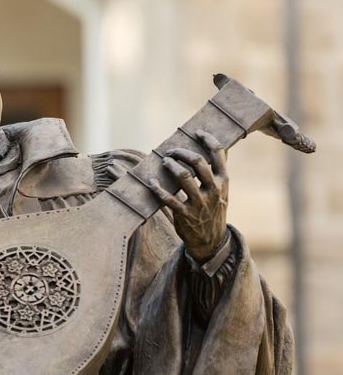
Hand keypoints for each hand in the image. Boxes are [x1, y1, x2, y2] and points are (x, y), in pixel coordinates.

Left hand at [148, 130, 228, 260]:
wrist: (211, 241)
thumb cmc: (213, 210)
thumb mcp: (222, 191)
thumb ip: (218, 172)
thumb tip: (218, 148)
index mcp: (224, 182)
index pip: (219, 154)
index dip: (208, 139)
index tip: (197, 132)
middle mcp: (213, 190)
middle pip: (198, 162)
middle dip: (182, 152)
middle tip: (172, 151)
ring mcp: (199, 203)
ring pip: (183, 176)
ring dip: (170, 165)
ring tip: (164, 161)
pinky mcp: (184, 215)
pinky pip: (167, 199)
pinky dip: (157, 188)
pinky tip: (150, 182)